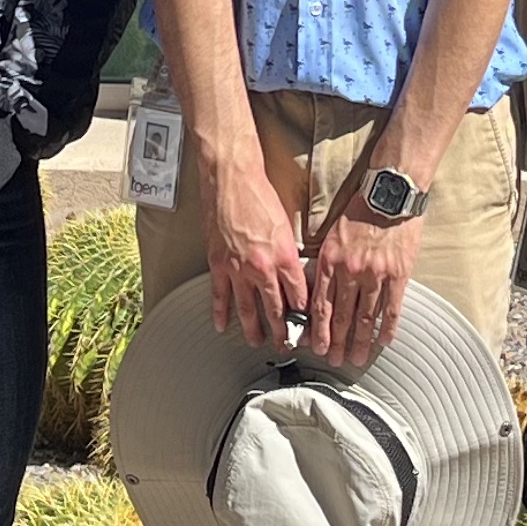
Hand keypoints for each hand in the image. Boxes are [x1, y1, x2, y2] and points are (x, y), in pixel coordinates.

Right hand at [199, 148, 310, 350]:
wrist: (231, 179)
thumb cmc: (260, 195)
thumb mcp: (286, 226)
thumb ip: (290, 254)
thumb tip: (295, 275)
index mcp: (284, 257)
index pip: (299, 296)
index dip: (305, 314)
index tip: (308, 326)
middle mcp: (263, 267)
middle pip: (275, 308)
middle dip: (282, 331)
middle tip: (286, 345)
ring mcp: (238, 268)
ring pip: (247, 308)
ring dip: (254, 329)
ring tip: (258, 343)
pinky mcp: (218, 263)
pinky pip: (219, 295)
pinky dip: (221, 313)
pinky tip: (223, 326)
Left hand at [307, 195, 425, 370]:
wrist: (390, 193)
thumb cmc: (360, 212)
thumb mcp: (332, 235)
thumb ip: (326, 263)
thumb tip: (317, 290)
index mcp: (330, 261)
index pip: (321, 305)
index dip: (319, 331)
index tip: (317, 347)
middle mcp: (350, 271)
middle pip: (342, 317)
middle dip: (338, 343)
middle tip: (336, 361)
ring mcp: (376, 274)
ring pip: (366, 317)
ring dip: (361, 342)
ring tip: (359, 358)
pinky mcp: (399, 273)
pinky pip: (392, 308)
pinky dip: (388, 327)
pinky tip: (384, 341)